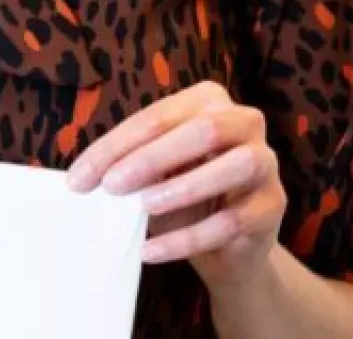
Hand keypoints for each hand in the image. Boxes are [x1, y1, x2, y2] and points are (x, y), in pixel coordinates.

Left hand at [66, 81, 286, 292]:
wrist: (227, 246)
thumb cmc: (183, 196)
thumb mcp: (154, 174)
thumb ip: (129, 166)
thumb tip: (84, 177)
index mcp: (208, 101)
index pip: (158, 117)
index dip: (116, 146)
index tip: (79, 178)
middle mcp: (244, 121)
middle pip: (204, 130)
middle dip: (152, 157)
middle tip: (112, 186)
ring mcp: (265, 162)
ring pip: (234, 165)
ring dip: (185, 186)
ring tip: (144, 208)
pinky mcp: (273, 205)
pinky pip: (232, 220)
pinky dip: (189, 238)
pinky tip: (153, 250)